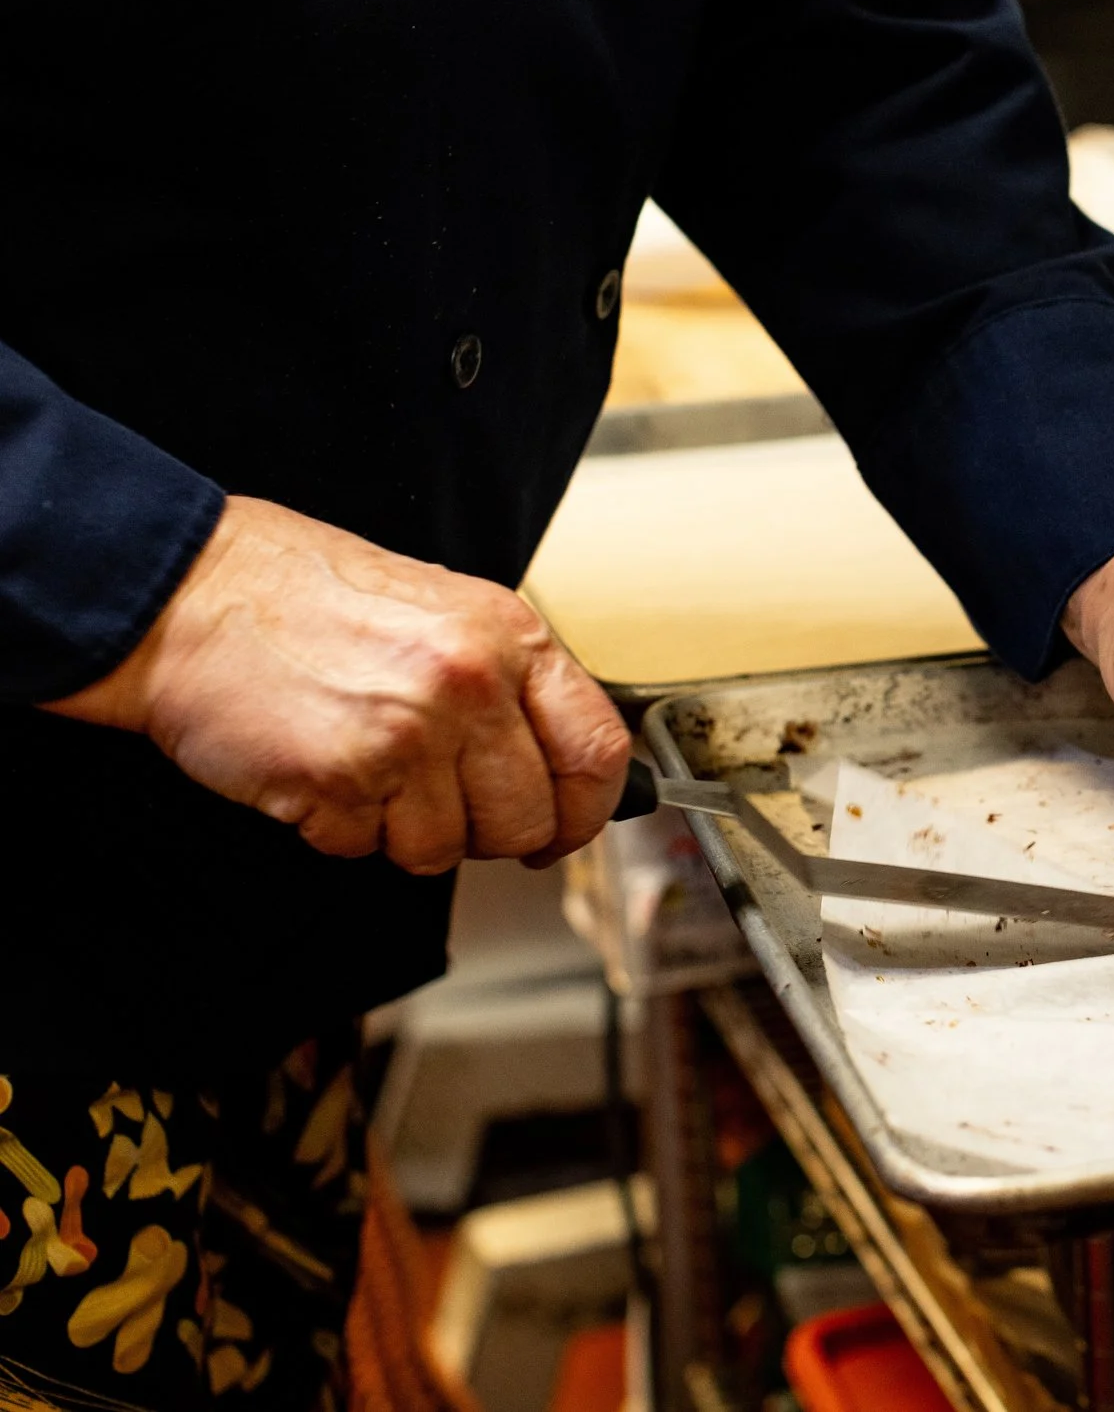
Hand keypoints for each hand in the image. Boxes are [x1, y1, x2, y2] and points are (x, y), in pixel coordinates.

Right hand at [41, 496, 631, 874]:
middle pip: (527, 819)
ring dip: (404, 830)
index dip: (587, 809)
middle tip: (440, 803)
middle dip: (487, 832)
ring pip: (445, 849)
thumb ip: (510, 684)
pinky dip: (341, 828)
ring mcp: (408, 736)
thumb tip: (561, 765)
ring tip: (366, 768)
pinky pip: (365, 849)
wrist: (188, 593)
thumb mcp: (444, 610)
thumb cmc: (306, 599)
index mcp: (510, 637)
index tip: (564, 826)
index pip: (596, 751)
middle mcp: (471, 686)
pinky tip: (320, 770)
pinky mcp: (341, 781)